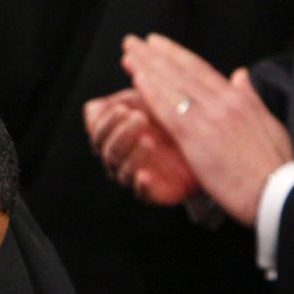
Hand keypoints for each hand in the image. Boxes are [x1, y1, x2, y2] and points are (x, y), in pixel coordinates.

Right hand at [84, 90, 198, 204]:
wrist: (202, 137)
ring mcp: (135, 176)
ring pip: (123, 171)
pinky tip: (144, 176)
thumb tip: (92, 107)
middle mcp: (120, 159)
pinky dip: (141, 185)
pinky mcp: (153, 192)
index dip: (105, 123)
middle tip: (139, 118)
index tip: (121, 109)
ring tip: (148, 141)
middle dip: (121, 134)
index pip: (98, 134)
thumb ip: (122, 100)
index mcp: (114, 136)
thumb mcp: (146, 100)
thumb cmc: (168, 116)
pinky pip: (142, 193)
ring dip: (132, 155)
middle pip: (109, 152)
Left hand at [121, 34, 292, 225]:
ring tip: (130, 56)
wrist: (276, 191)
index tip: (161, 47)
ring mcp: (212, 117)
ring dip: (149, 68)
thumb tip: (239, 76)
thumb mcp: (268, 125)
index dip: (180, 57)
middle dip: (159, 56)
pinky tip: (138, 80)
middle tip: (136, 44)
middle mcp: (226, 101)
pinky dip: (154, 92)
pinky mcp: (199, 136)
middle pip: (186, 71)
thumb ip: (250, 99)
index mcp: (241, 100)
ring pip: (175, 84)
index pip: (205, 71)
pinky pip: (171, 109)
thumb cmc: (272, 168)